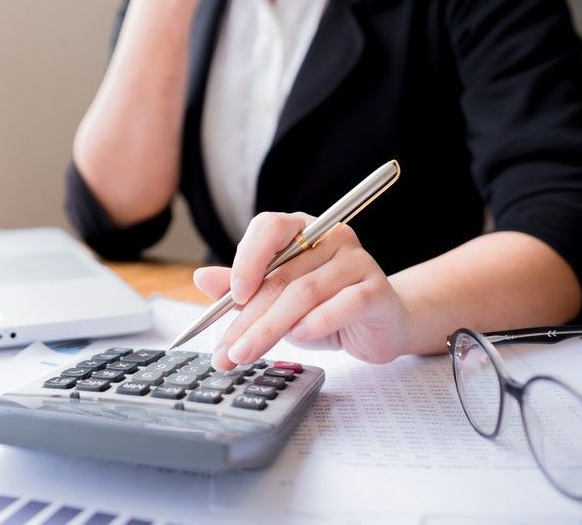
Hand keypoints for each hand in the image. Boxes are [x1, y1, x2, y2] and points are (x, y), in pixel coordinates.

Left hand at [194, 212, 413, 369]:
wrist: (380, 325)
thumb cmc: (324, 308)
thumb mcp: (276, 299)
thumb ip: (241, 287)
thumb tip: (201, 277)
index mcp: (301, 229)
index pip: (269, 227)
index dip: (247, 257)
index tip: (233, 294)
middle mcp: (330, 237)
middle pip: (281, 274)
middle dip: (247, 318)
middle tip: (225, 350)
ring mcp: (356, 261)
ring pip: (304, 293)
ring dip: (270, 328)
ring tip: (246, 353)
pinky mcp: (375, 290)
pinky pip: (342, 305)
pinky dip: (316, 323)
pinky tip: (298, 337)